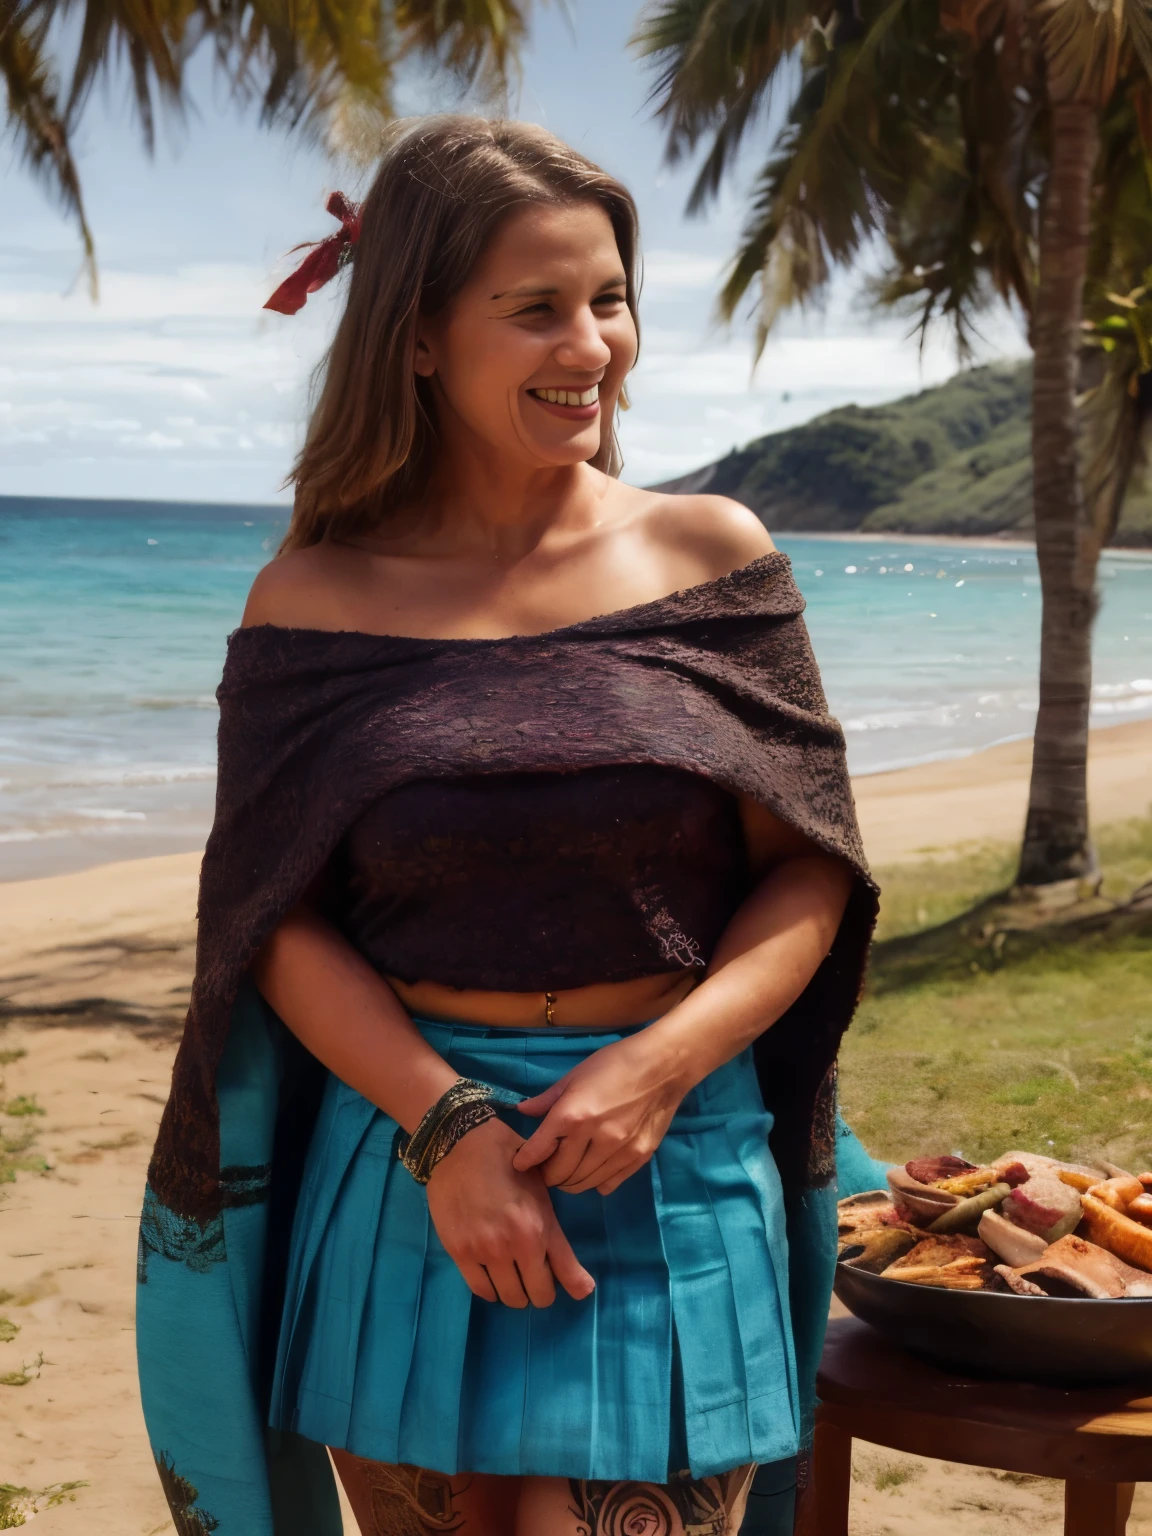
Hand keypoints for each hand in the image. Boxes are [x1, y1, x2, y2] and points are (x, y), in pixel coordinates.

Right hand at [425, 1115, 594, 1308]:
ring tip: (512, 1274)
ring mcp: (485, 1250)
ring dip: (515, 1291)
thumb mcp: (542, 1192)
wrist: (460, 1143)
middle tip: (535, 1275)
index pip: (564, 1277)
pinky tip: (492, 1275)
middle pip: (537, 1296)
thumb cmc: (508, 1161)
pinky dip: (490, 1289)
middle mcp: (515, 1244)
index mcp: (540, 1225)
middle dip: (540, 1290)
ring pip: (508, 1297)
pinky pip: (481, 1289)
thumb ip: (557, 1237)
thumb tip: (583, 1286)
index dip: (572, 1286)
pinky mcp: (459, 1251)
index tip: (573, 1287)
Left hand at [512, 1035, 688, 1194]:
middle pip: (559, 1174)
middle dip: (547, 1173)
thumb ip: (547, 1099)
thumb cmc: (615, 1063)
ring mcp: (618, 1151)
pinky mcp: (638, 1158)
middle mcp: (593, 1138)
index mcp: (572, 1114)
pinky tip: (593, 1170)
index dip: (525, 1161)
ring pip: (582, 1183)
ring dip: (570, 1180)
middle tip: (546, 1166)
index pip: (538, 1150)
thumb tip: (522, 1111)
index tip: (521, 1163)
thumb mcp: (575, 1075)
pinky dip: (595, 1182)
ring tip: (568, 1170)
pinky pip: (608, 1184)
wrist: (663, 1066)